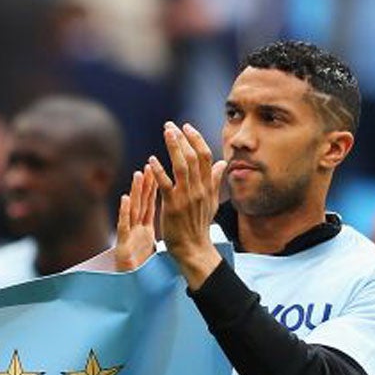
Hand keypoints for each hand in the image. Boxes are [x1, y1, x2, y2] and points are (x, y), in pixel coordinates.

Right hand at [113, 165, 159, 271]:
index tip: (160, 168)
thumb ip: (155, 234)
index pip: (151, 204)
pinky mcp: (123, 248)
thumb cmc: (142, 272)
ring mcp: (129, 238)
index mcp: (144, 230)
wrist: (134, 291)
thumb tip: (166, 222)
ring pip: (132, 211)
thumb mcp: (151, 248)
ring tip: (139, 174)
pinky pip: (124, 227)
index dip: (155, 186)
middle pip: (142, 204)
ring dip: (135, 192)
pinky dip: (124, 212)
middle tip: (151, 163)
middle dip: (146, 184)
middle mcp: (135, 231)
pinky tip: (124, 199)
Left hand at [151, 121, 225, 289]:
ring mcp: (187, 197)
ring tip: (164, 133)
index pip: (205, 156)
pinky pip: (166, 185)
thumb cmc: (200, 225)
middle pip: (194, 157)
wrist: (194, 248)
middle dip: (182, 139)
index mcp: (209, 186)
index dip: (196, 139)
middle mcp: (200, 188)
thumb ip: (216, 181)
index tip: (186, 127)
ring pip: (182, 166)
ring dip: (173, 147)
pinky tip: (151, 160)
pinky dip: (159, 171)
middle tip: (170, 125)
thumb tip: (222, 163)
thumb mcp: (212, 201)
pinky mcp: (174, 206)